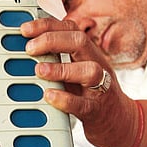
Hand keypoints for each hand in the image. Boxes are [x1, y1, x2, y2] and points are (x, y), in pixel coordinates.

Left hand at [21, 18, 137, 146]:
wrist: (121, 121)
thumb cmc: (93, 93)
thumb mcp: (78, 69)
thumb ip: (59, 57)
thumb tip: (29, 46)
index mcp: (89, 53)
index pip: (71, 29)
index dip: (47, 25)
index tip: (25, 29)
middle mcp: (97, 66)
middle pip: (80, 42)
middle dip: (52, 40)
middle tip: (30, 48)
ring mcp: (100, 88)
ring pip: (89, 71)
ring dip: (61, 68)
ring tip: (39, 70)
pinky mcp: (97, 110)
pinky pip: (83, 104)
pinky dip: (65, 99)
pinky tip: (50, 96)